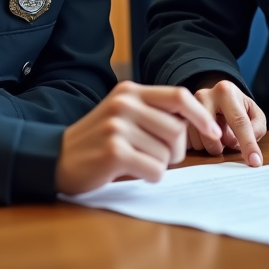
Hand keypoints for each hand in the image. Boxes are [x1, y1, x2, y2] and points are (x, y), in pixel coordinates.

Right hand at [56, 81, 220, 195]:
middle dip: (176, 150)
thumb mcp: (123, 115)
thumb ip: (153, 112)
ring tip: (136, 162)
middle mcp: (124, 103)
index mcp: (129, 91)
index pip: (179, 96)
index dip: (201, 115)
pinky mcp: (114, 152)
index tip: (213, 131)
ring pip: (167, 153)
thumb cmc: (98, 141)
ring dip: (159, 165)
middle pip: (178, 129)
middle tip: (156, 157)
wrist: (55, 158)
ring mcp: (118, 126)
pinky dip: (150, 176)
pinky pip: (155, 170)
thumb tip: (199, 122)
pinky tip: (130, 172)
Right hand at [190, 77, 266, 166]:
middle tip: (228, 142)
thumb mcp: (253, 112)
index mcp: (225, 91)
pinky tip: (204, 137)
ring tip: (216, 137)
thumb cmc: (236, 107)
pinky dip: (199, 145)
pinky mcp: (177, 118)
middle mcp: (203, 95)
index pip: (239, 122)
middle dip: (223, 145)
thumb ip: (257, 127)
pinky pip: (187, 143)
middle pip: (213, 134)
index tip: (254, 162)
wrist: (214, 97)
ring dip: (211, 146)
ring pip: (199, 141)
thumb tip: (249, 144)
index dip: (248, 144)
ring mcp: (187, 107)